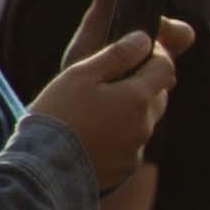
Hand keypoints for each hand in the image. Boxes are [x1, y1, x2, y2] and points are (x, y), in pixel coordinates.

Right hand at [24, 0, 178, 185]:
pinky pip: (131, 144)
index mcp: (138, 97)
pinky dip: (119, 135)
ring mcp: (137, 148)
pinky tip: (92, 134)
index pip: (166, 68)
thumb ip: (116, 55)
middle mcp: (145, 124)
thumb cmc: (58, 115)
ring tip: (96, 108)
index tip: (137, 51)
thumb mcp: (81, 75)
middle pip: (157, 95)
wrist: (43, 169)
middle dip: (143, 83)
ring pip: (144, 120)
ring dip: (131, 110)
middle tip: (111, 80)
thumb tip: (143, 40)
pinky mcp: (126, 167)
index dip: (155, 55)